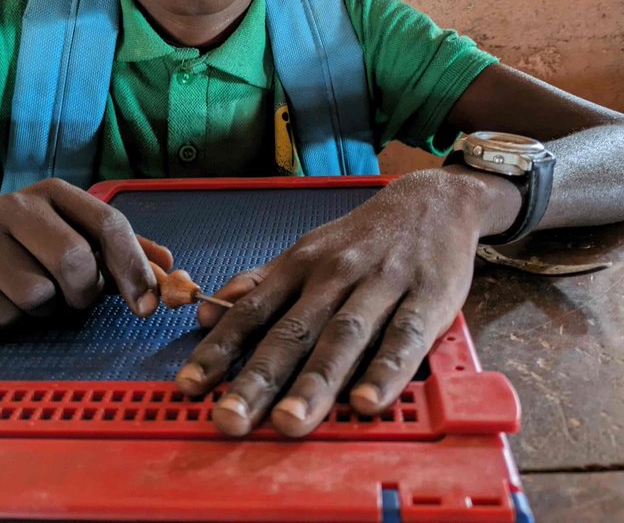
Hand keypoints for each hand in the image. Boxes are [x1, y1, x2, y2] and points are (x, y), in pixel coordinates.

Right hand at [0, 177, 171, 326]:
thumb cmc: (20, 241)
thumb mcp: (69, 231)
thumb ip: (119, 249)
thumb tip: (170, 267)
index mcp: (54, 193)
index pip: (108, 224)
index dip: (134, 268)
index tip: (149, 305)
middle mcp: (17, 206)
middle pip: (74, 261)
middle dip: (83, 293)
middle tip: (73, 296)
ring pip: (37, 295)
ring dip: (44, 309)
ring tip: (29, 292)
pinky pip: (2, 316)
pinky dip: (10, 320)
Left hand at [174, 169, 519, 436]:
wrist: (434, 201)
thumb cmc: (364, 237)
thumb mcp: (308, 248)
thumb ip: (261, 283)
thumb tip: (207, 311)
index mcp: (301, 265)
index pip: (252, 311)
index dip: (219, 349)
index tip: (189, 386)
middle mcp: (335, 275)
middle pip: (292, 332)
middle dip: (258, 379)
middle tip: (229, 420)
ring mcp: (381, 285)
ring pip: (343, 338)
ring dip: (314, 382)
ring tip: (289, 423)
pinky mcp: (428, 298)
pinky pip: (404, 338)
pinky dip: (384, 372)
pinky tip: (366, 403)